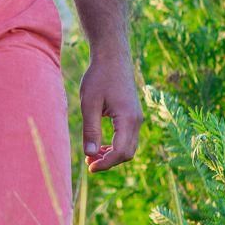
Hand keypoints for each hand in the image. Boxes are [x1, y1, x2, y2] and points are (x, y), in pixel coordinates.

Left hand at [79, 54, 141, 172]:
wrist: (112, 57)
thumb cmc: (99, 77)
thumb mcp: (89, 104)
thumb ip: (91, 130)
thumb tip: (90, 154)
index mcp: (128, 119)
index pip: (121, 152)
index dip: (106, 164)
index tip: (89, 167)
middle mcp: (137, 120)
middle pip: (127, 153)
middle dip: (109, 162)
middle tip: (88, 162)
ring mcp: (137, 118)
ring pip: (129, 147)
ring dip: (112, 155)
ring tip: (92, 155)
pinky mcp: (133, 115)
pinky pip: (127, 138)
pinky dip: (116, 145)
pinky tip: (100, 145)